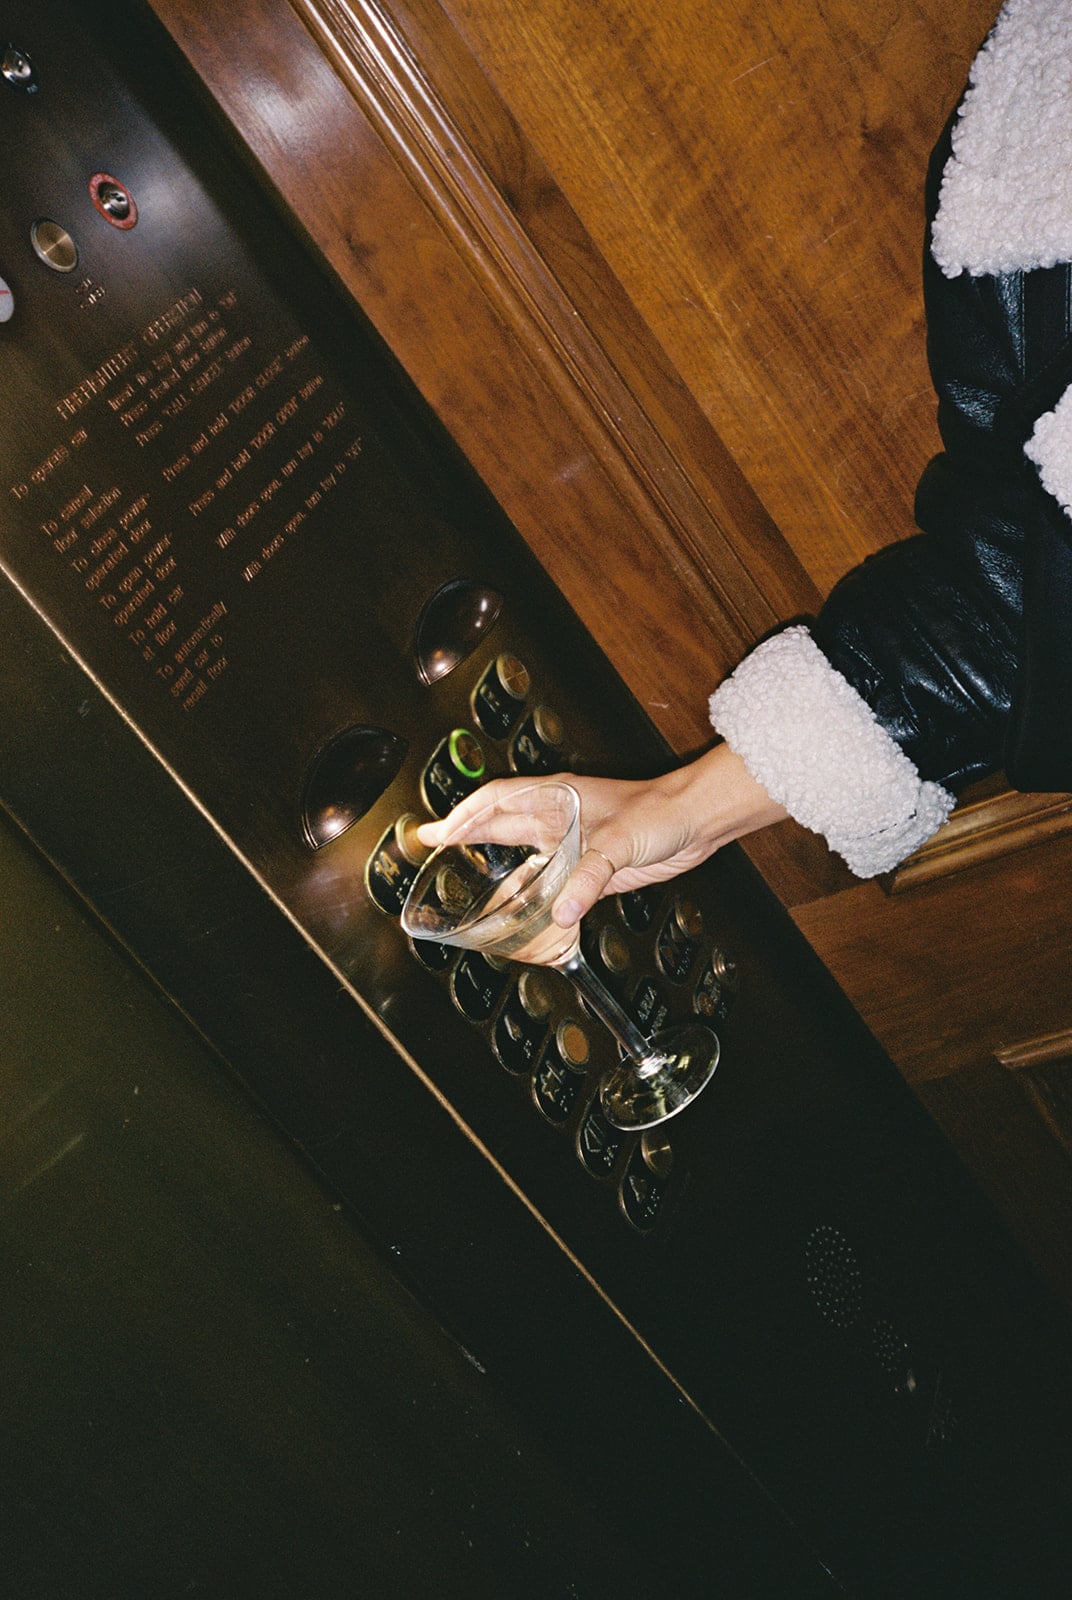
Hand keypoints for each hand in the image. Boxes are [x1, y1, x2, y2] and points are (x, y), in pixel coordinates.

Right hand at [415, 742, 785, 935]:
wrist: (696, 821)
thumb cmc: (661, 811)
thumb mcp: (620, 842)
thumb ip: (589, 877)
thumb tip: (561, 911)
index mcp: (559, 800)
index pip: (498, 801)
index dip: (464, 815)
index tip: (438, 831)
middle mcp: (561, 819)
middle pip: (500, 823)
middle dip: (464, 833)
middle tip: (430, 843)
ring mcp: (574, 842)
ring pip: (521, 852)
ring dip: (493, 863)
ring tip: (462, 879)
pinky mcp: (590, 867)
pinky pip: (550, 879)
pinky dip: (531, 891)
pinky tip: (520, 906)